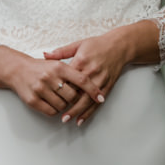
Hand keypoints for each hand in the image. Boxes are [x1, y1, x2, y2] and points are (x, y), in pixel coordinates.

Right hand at [0, 46, 105, 116]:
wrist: (17, 69)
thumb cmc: (40, 67)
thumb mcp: (56, 62)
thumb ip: (72, 69)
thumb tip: (91, 79)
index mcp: (59, 67)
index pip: (81, 80)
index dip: (93, 90)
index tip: (100, 97)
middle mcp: (50, 77)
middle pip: (73, 96)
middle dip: (76, 99)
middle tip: (75, 97)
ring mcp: (40, 89)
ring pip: (62, 105)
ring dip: (65, 106)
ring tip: (61, 98)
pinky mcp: (32, 100)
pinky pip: (51, 111)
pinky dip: (55, 110)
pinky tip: (53, 103)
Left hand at [43, 20, 159, 125]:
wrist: (119, 46)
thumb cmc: (98, 44)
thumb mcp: (78, 44)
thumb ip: (61, 52)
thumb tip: (45, 54)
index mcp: (81, 61)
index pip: (68, 79)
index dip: (59, 89)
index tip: (50, 97)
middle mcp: (91, 71)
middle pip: (77, 92)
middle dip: (68, 105)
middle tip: (58, 115)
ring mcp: (100, 80)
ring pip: (87, 99)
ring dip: (77, 111)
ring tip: (67, 119)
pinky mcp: (107, 85)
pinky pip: (97, 101)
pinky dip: (90, 111)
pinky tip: (81, 119)